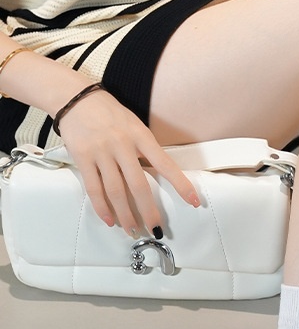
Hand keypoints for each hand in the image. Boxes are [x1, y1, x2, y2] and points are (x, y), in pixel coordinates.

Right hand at [56, 88, 199, 233]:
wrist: (76, 98)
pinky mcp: (82, 158)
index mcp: (141, 136)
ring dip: (126, 214)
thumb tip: (161, 175)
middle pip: (139, 185)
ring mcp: (101, 153)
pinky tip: (110, 220)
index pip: (165, 164)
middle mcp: (122, 146)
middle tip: (156, 228)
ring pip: (116, 191)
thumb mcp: (136, 125)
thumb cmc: (111, 113)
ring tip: (133, 230)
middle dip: (149, 211)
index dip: (180, 184)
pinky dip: (102, 207)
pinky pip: (94, 188)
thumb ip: (147, 149)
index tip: (193, 201)